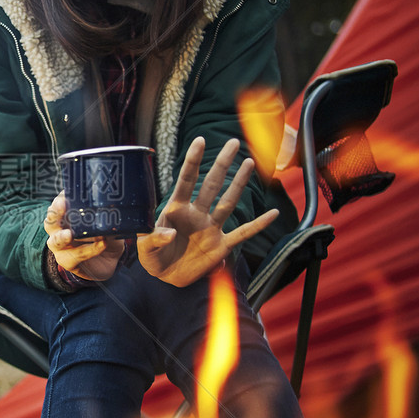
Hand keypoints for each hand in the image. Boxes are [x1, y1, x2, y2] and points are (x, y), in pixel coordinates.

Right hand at [44, 192, 126, 282]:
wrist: (110, 260)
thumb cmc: (105, 235)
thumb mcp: (108, 222)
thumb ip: (107, 215)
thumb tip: (113, 206)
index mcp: (67, 216)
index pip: (59, 204)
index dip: (61, 198)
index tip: (67, 193)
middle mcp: (60, 230)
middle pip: (50, 220)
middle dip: (55, 212)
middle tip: (62, 206)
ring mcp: (61, 247)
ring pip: (54, 241)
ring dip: (61, 237)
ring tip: (69, 234)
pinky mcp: (67, 261)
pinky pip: (75, 256)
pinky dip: (89, 249)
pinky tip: (102, 244)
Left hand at [136, 136, 277, 287]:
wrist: (166, 276)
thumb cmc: (153, 257)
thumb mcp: (145, 248)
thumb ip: (153, 239)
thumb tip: (169, 234)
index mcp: (176, 209)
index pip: (186, 181)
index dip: (193, 161)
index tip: (200, 141)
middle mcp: (196, 214)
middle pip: (212, 184)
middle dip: (222, 163)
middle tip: (233, 142)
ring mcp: (211, 228)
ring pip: (228, 201)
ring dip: (239, 183)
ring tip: (249, 163)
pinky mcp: (221, 245)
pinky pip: (243, 233)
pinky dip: (258, 225)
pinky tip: (273, 214)